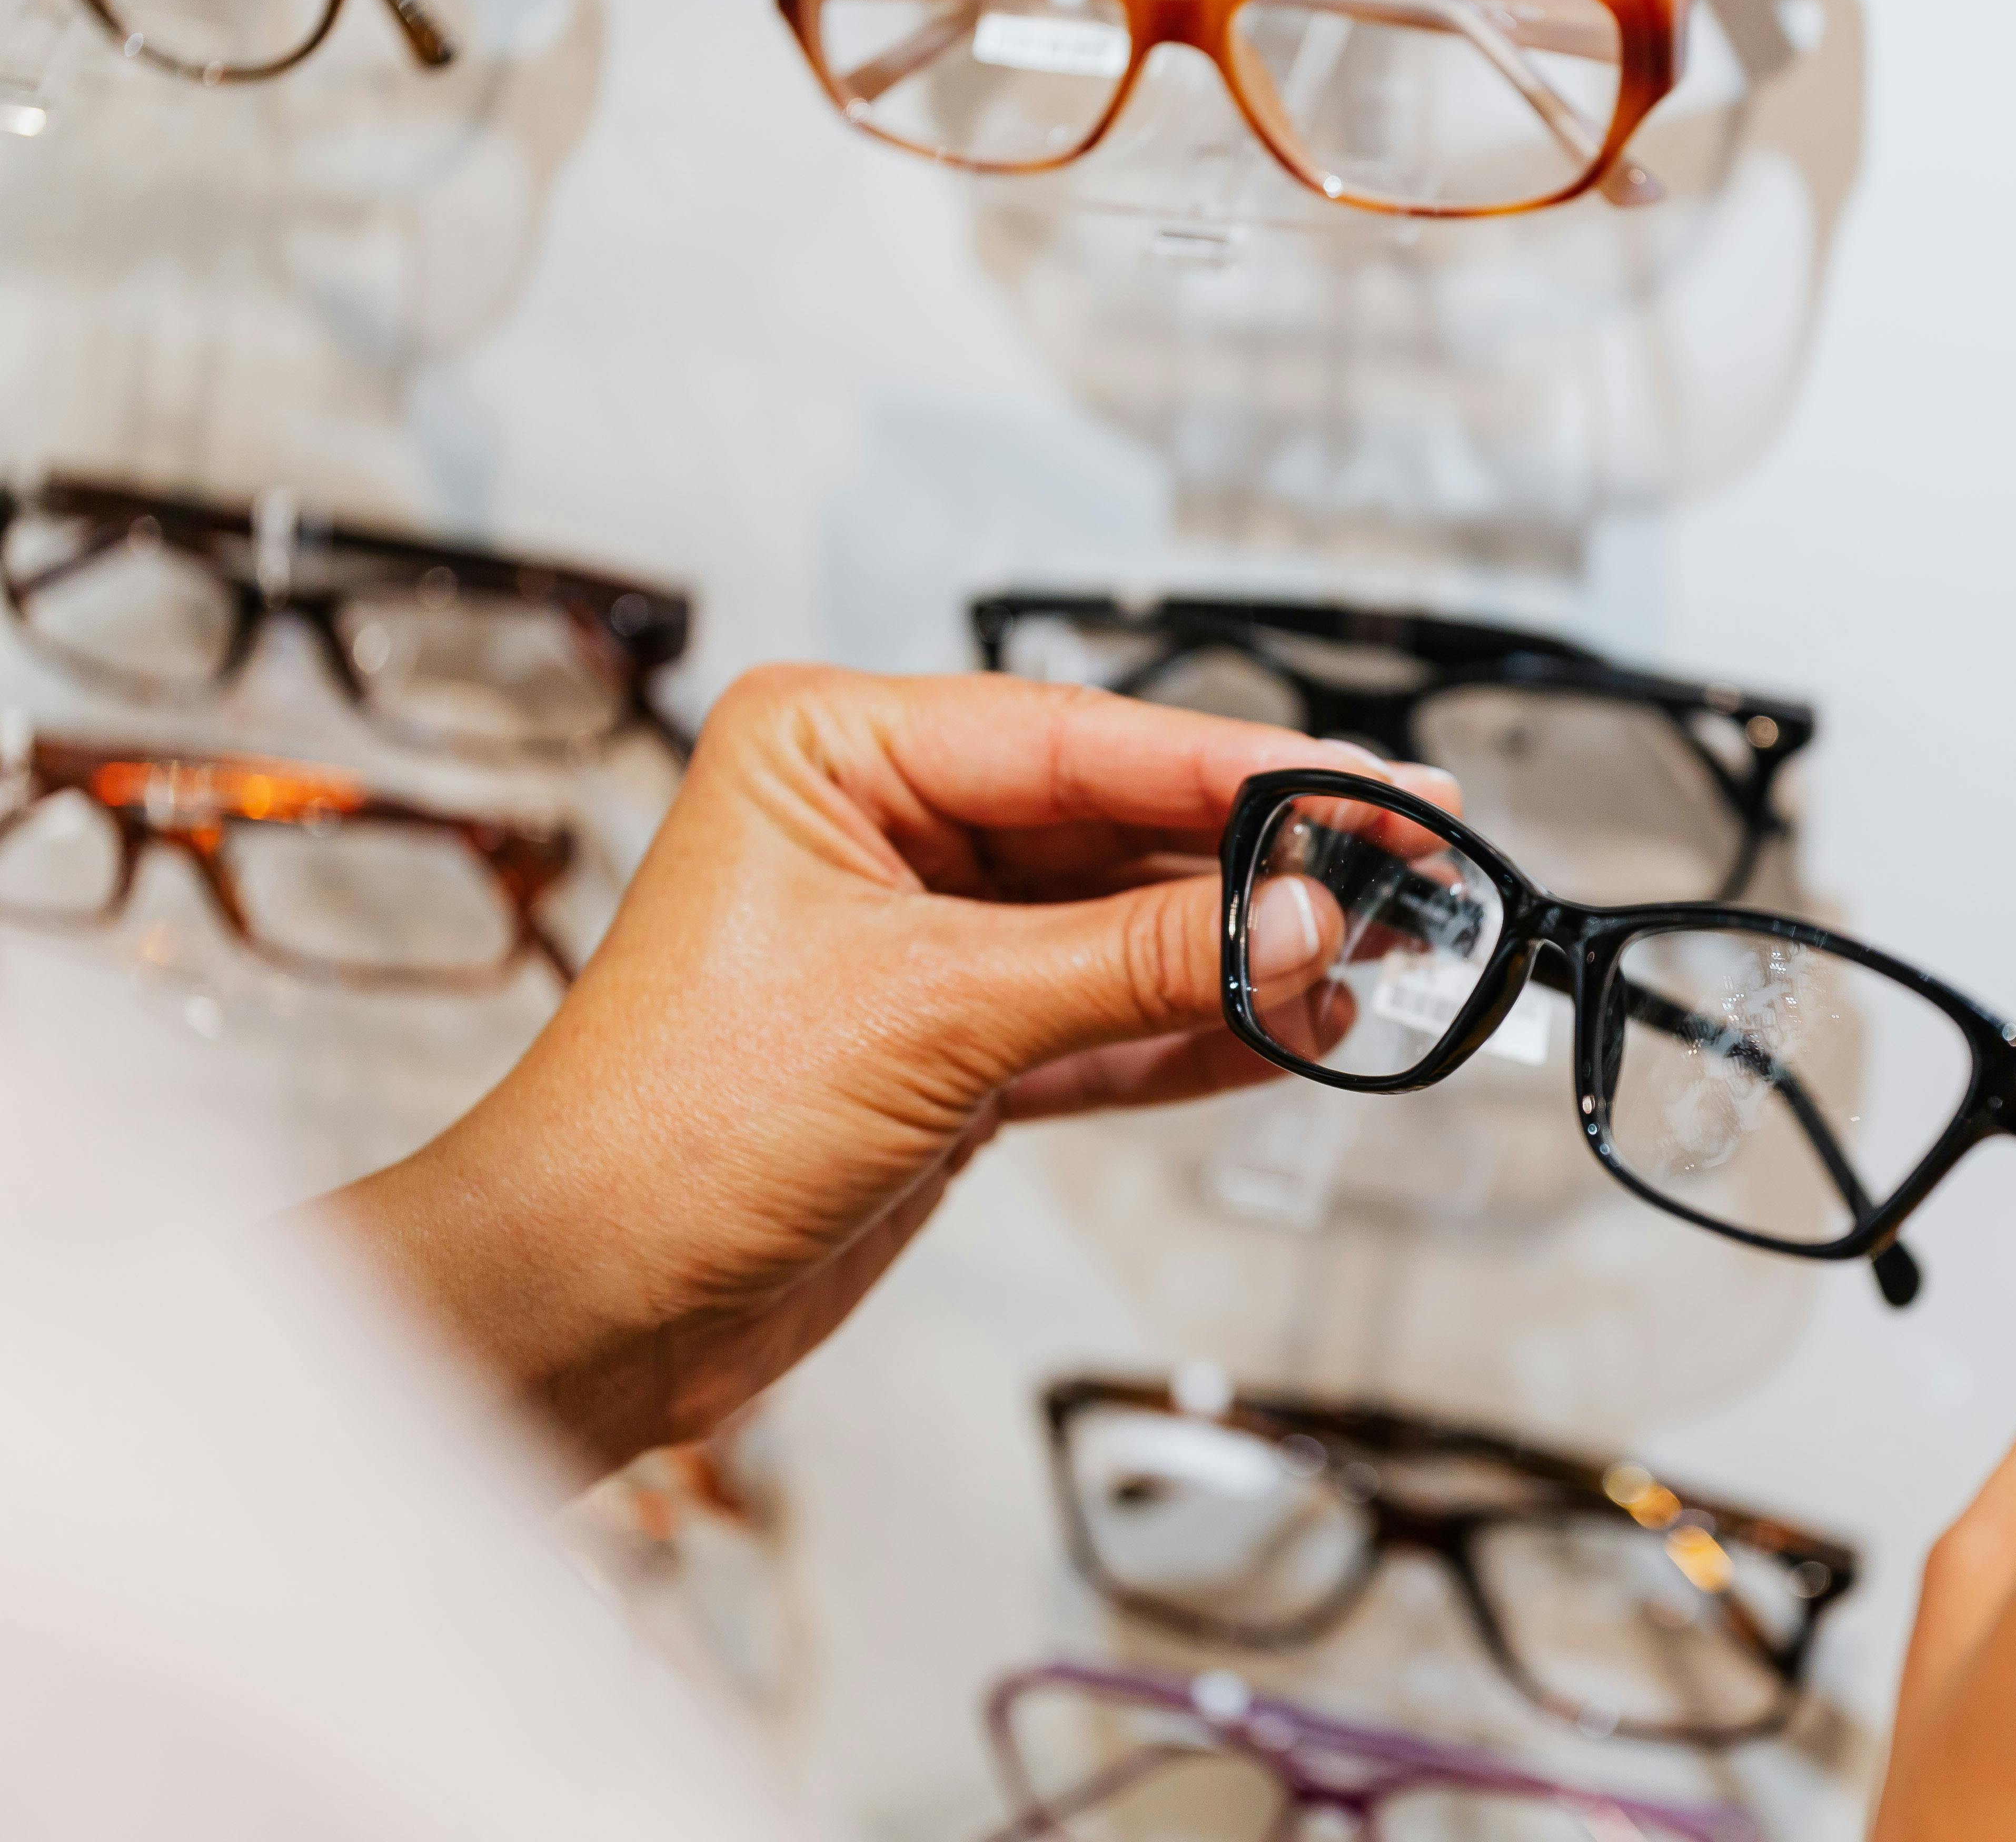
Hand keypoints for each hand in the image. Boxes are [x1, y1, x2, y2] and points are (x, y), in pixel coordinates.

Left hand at [317, 667, 1448, 1467]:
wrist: (582, 1307)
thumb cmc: (670, 1127)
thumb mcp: (933, 1015)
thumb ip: (1134, 962)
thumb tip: (1300, 922)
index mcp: (831, 749)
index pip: (1081, 736)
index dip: (1242, 766)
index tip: (1375, 783)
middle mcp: (877, 826)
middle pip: (1116, 826)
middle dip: (1259, 863)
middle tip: (1406, 870)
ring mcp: (919, 940)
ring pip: (1122, 928)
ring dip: (1242, 956)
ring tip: (1379, 958)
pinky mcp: (949, 1047)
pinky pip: (1102, 1018)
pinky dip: (1194, 1033)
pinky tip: (1296, 1027)